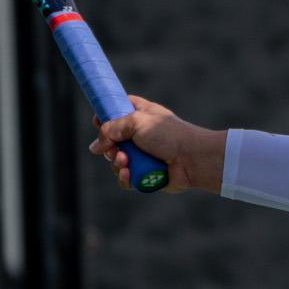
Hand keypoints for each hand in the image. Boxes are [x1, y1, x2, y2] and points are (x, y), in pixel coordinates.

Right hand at [89, 95, 225, 193]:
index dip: (106, 115)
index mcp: (141, 115)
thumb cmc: (169, 135)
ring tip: (125, 160)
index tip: (97, 121)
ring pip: (117, 161)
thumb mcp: (136, 122)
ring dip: (116, 162)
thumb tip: (95, 147)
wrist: (192, 159)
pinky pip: (126, 178)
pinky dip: (124, 177)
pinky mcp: (146, 174)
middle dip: (109, 146)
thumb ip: (111, 129)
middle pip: (112, 140)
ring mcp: (143, 155)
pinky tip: (127, 173)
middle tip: (116, 148)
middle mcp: (141, 135)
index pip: (118, 109)